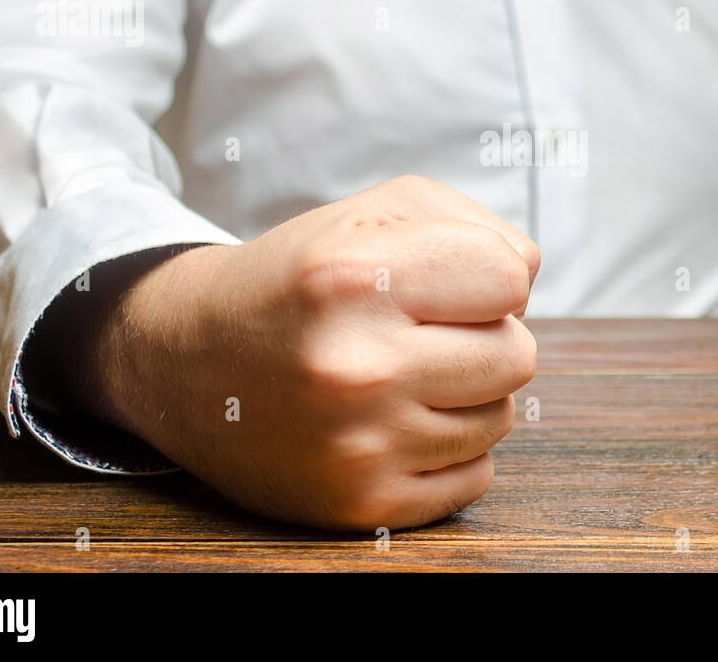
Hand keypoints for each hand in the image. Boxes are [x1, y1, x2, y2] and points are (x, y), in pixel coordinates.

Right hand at [72, 175, 539, 529]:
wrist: (186, 362)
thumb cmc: (300, 280)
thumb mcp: (370, 212)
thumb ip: (472, 224)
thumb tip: (531, 276)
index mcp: (353, 277)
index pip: (511, 278)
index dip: (488, 275)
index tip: (444, 282)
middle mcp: (354, 366)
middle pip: (518, 354)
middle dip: (484, 336)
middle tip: (422, 333)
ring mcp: (358, 444)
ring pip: (499, 417)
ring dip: (465, 394)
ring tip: (399, 376)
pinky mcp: (362, 505)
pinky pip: (475, 477)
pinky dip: (448, 450)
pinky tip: (393, 424)